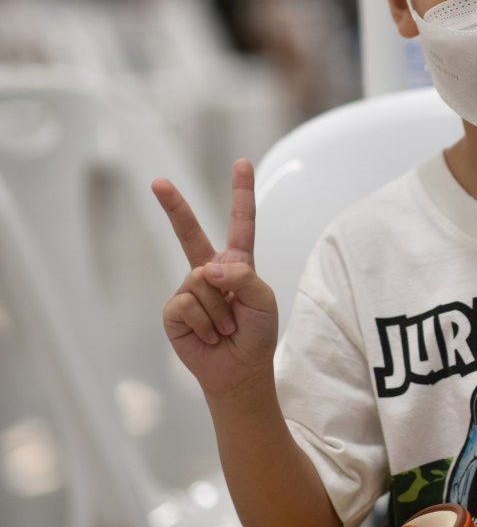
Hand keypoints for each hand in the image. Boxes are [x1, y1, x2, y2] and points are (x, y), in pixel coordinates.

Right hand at [153, 159, 278, 399]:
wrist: (240, 369)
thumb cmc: (257, 332)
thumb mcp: (264, 300)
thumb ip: (243, 277)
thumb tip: (207, 268)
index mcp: (237, 262)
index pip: (242, 222)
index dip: (241, 192)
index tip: (242, 162)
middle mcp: (209, 270)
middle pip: (188, 232)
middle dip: (173, 206)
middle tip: (157, 181)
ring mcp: (188, 288)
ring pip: (201, 283)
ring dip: (220, 312)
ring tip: (226, 327)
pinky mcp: (173, 311)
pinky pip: (186, 306)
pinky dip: (204, 324)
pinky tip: (209, 335)